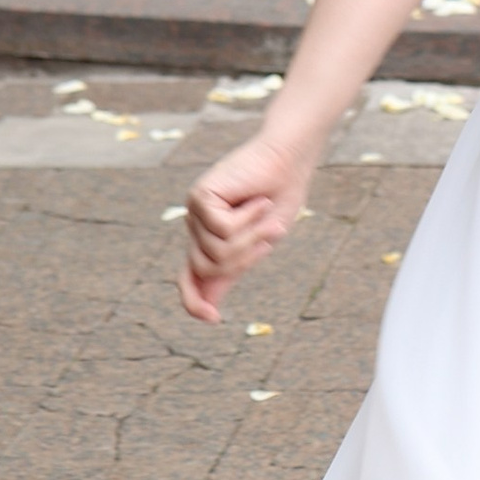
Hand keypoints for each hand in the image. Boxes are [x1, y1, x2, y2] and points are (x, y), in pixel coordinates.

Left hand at [179, 122, 318, 323]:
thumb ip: (232, 268)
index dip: (194, 301)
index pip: (190, 278)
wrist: (290, 160)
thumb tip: (206, 305)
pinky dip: (247, 219)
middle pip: (209, 269)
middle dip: (245, 257)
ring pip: (216, 252)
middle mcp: (198, 228)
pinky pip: (222, 229)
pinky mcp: (200, 197)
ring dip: (251, 236)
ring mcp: (196, 212)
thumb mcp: (258, 242)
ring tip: (265, 210)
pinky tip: (256, 199)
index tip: (213, 319)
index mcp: (211, 241)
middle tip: (271, 231)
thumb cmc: (279, 196)